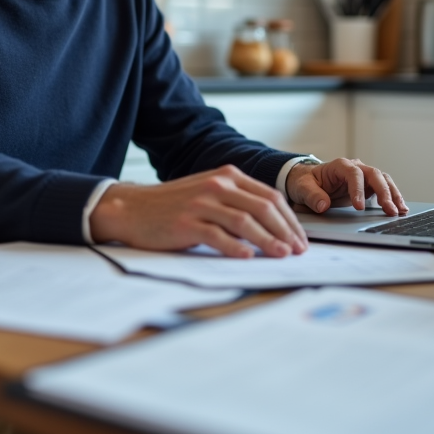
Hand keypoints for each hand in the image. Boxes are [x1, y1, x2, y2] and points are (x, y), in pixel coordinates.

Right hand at [89, 165, 307, 258]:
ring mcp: (201, 203)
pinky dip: (234, 247)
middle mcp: (217, 185)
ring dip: (267, 240)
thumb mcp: (209, 193)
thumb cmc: (173, 205)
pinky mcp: (186, 222)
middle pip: (263, 207)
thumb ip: (237, 202)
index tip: (300, 238)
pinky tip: (247, 257)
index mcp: (227, 177)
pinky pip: (216, 235)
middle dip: (285, 230)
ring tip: (281, 254)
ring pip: (244, 221)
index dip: (290, 219)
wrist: (132, 208)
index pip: (270, 196)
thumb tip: (273, 226)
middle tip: (298, 250)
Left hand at [286, 158, 407, 215]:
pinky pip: (384, 189)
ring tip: (400, 210)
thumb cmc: (305, 182)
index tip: (359, 207)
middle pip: (374, 175)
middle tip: (389, 209)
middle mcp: (355, 167)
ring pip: (383, 180)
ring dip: (393, 195)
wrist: (308, 182)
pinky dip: (393, 198)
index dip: (358, 189)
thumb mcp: (302, 188)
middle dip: (384, 192)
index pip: (353, 174)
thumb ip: (312, 196)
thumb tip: (323, 205)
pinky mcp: (368, 186)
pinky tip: (400, 210)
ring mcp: (363, 176)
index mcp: (339, 165)